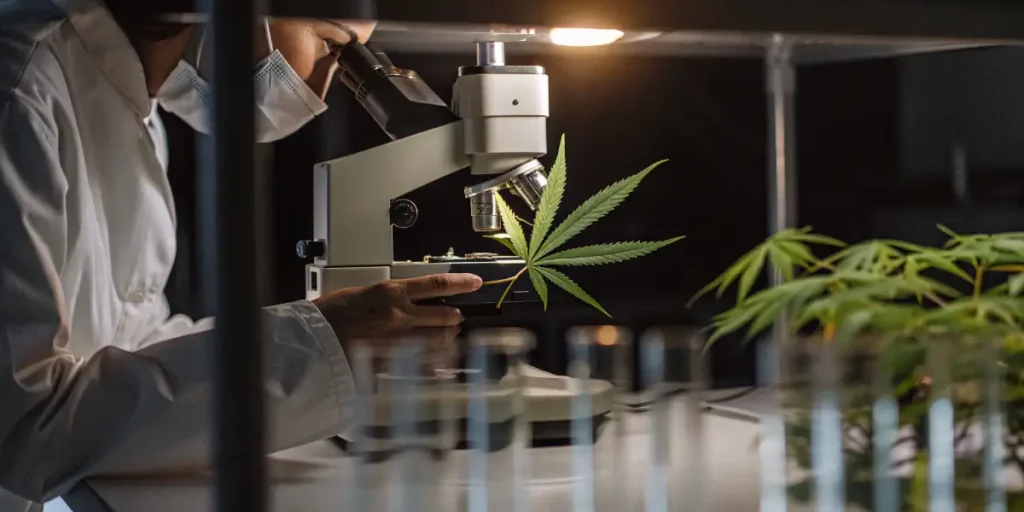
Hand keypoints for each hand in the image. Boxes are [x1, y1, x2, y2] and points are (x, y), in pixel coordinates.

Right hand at [312, 273, 482, 370]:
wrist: (315, 341)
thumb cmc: (331, 314)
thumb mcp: (362, 294)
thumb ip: (388, 297)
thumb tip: (405, 299)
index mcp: (392, 292)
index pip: (436, 285)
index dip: (462, 283)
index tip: (477, 283)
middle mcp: (402, 315)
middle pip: (445, 317)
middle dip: (454, 318)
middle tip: (456, 318)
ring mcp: (400, 341)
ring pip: (439, 341)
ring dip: (448, 340)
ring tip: (449, 338)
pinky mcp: (395, 362)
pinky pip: (424, 364)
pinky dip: (435, 364)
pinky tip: (439, 364)